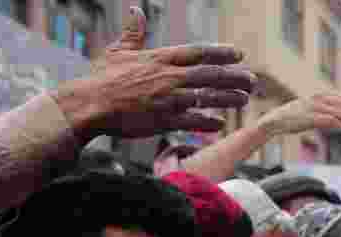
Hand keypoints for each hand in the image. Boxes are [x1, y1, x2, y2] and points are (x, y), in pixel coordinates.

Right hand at [54, 6, 256, 138]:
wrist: (88, 104)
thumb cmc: (101, 78)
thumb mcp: (117, 51)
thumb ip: (133, 33)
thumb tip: (135, 11)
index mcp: (159, 59)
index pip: (197, 52)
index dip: (220, 53)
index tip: (239, 54)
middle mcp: (168, 77)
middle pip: (210, 75)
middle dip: (234, 77)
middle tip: (252, 80)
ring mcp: (167, 99)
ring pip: (206, 97)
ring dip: (228, 98)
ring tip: (244, 99)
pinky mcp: (163, 120)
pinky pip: (192, 121)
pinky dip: (207, 121)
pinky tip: (221, 122)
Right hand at [259, 92, 340, 136]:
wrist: (274, 120)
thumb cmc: (294, 119)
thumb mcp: (314, 117)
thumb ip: (329, 119)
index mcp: (320, 98)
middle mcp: (318, 100)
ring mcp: (312, 108)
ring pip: (337, 111)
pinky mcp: (307, 117)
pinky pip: (324, 119)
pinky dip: (335, 121)